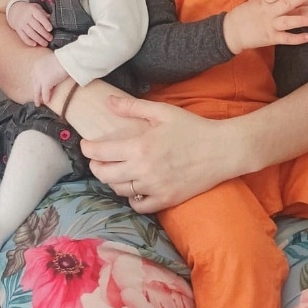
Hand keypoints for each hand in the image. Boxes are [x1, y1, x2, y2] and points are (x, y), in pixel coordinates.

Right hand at [8, 1, 52, 46]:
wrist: (15, 11)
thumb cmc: (29, 10)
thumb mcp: (37, 8)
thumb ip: (44, 14)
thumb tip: (51, 19)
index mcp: (32, 10)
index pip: (40, 16)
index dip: (45, 23)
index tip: (50, 29)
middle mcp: (26, 17)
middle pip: (36, 26)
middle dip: (44, 34)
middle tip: (50, 38)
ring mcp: (21, 23)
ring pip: (30, 33)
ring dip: (38, 39)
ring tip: (45, 43)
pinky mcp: (18, 29)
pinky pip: (23, 37)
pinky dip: (29, 41)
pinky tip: (35, 44)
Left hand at [31, 52, 69, 106]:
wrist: (68, 59)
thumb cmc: (64, 59)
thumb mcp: (52, 61)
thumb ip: (49, 67)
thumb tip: (52, 74)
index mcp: (37, 64)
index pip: (33, 75)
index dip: (35, 82)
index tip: (37, 87)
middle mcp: (36, 70)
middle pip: (34, 84)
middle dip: (35, 91)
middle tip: (36, 98)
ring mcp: (40, 77)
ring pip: (37, 90)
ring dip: (38, 98)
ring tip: (38, 104)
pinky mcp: (46, 82)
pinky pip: (45, 93)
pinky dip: (46, 98)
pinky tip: (47, 102)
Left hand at [80, 94, 240, 212]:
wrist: (222, 150)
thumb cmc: (192, 127)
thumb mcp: (162, 111)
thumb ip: (132, 107)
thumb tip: (108, 102)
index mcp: (140, 147)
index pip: (101, 152)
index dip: (88, 149)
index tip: (86, 145)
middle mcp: (143, 171)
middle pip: (105, 175)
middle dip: (95, 166)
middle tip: (96, 160)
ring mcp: (155, 188)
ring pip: (120, 190)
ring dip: (112, 181)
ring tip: (115, 171)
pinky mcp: (166, 200)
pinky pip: (139, 205)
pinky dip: (132, 198)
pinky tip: (134, 187)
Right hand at [223, 0, 307, 52]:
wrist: (229, 33)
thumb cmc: (238, 17)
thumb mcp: (247, 6)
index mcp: (263, 4)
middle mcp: (268, 13)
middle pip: (286, 4)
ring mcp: (270, 25)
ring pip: (288, 21)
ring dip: (302, 20)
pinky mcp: (270, 38)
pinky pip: (286, 38)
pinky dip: (297, 39)